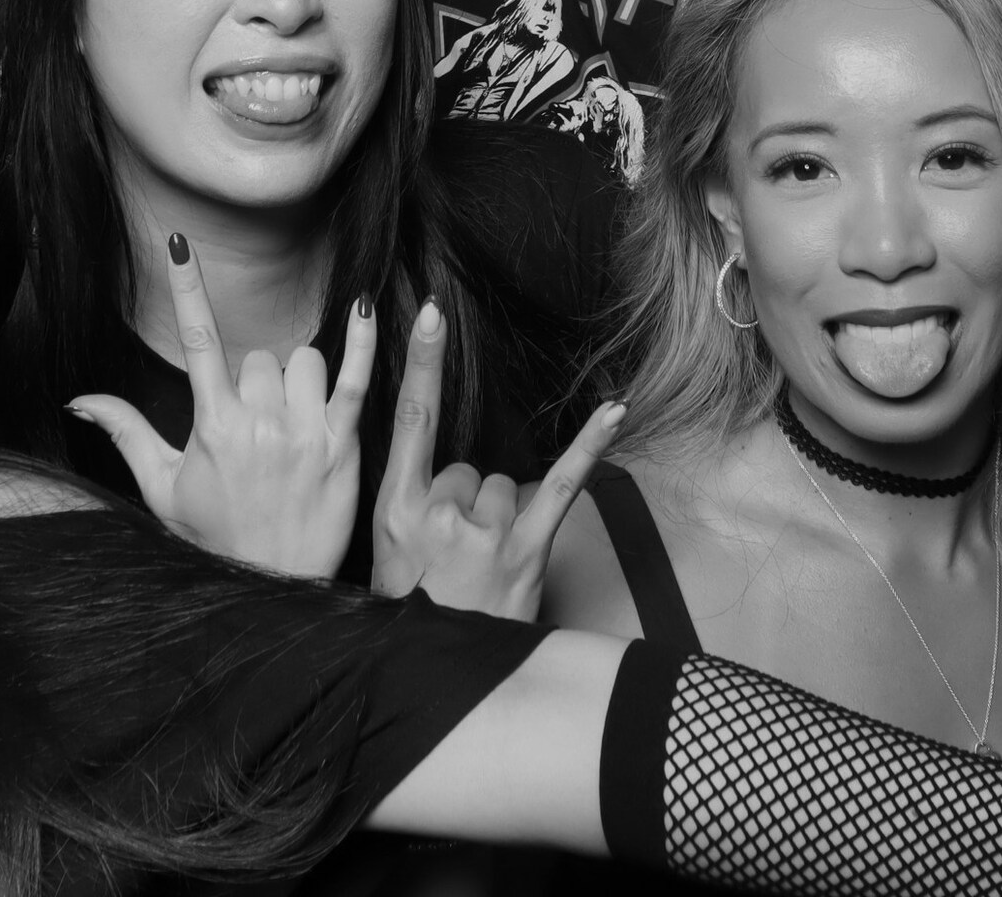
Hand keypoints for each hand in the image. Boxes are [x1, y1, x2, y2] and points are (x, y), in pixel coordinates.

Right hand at [70, 233, 375, 579]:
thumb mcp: (162, 488)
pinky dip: (363, 340)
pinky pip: (357, 378)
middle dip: (253, 381)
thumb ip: (126, 433)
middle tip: (252, 433)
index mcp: (213, 426)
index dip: (186, 288)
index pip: (198, 340)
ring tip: (290, 421)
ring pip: (303, 360)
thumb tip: (79, 399)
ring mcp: (306, 432)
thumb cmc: (215, 539)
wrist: (272, 589)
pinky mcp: (344, 444)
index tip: (180, 244)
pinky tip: (366, 306)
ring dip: (296, 378)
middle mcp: (261, 422)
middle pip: (257, 358)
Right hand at [370, 299, 620, 617]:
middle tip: (455, 562)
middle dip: (468, 505)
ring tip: (483, 572)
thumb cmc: (410, 621)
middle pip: (469, 469)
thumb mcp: (385, 562)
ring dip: (502, 519)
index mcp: (394, 510)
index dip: (421, 361)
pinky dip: (589, 447)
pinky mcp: (527, 553)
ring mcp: (485, 533)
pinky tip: (616, 410)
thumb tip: (445, 482)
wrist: (434, 688)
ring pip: (506, 486)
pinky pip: (562, 487)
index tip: (431, 312)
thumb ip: (410, 511)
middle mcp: (439, 513)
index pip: (410, 418)